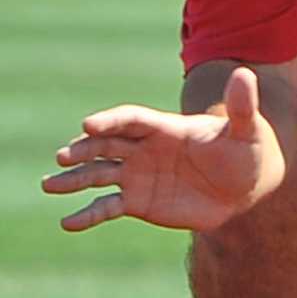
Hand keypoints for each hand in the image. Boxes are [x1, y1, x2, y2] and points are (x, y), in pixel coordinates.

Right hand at [42, 66, 285, 232]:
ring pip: (99, 175)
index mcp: (165, 128)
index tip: (88, 125)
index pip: (130, 120)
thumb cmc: (246, 152)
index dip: (110, 120)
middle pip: (107, 145)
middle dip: (85, 149)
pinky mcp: (138, 202)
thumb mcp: (247, 130)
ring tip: (49, 185)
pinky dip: (88, 215)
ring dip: (74, 179)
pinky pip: (107, 208)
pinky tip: (67, 223)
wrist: (245, 186)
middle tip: (63, 156)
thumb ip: (242, 106)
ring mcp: (138, 175)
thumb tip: (245, 74)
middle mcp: (144, 149)